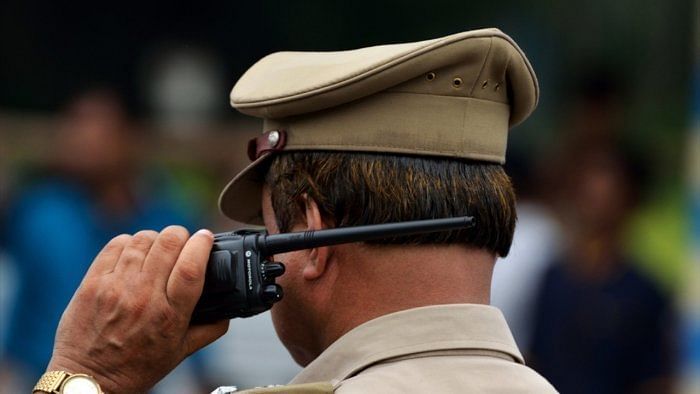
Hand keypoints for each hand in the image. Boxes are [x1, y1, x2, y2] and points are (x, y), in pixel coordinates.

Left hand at [47, 226, 228, 392]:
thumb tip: (228, 310)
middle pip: (168, 243)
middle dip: (181, 235)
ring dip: (156, 238)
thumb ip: (209, 330)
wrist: (89, 379)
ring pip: (143, 239)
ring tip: (158, 249)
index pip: (191, 267)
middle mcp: (143, 298)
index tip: (206, 238)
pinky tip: (134, 254)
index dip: (202, 244)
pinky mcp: (93, 282)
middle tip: (183, 242)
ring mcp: (116, 288)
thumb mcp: (180, 353)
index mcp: (170, 316)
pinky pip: (116, 244)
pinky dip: (130, 242)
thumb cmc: (136, 367)